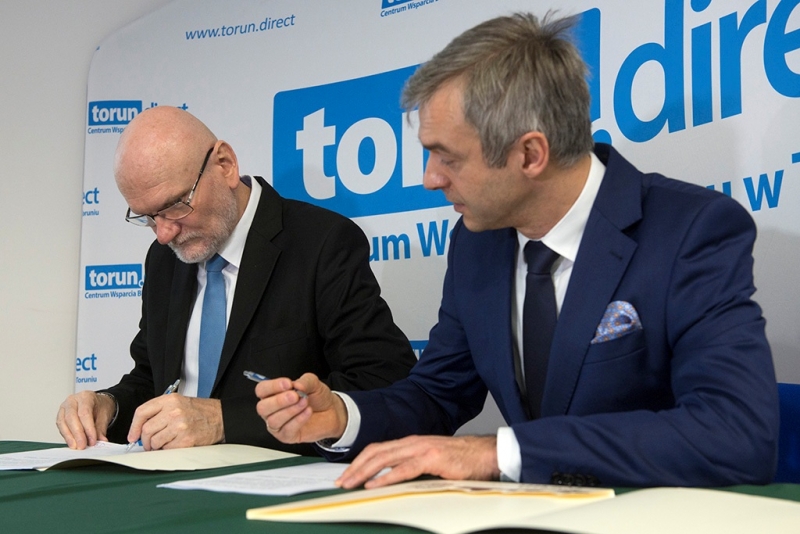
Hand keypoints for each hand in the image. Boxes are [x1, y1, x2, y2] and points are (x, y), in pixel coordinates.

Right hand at [56, 391, 114, 448]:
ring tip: (76, 446)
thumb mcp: (104, 416)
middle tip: (82, 445)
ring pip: (63, 422)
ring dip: (69, 436)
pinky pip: (61, 426)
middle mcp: (72, 400)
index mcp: (85, 396)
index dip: (88, 428)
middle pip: (71, 417)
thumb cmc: (100, 407)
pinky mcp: (60, 416)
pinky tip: (71, 443)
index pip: (85, 413)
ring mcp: (64, 407)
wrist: (97, 404)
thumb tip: (101, 441)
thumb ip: (101, 429)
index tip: (92, 440)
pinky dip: (66, 435)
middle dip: (77, 434)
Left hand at [127, 395, 222, 449]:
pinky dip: (168, 450)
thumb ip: (160, 412)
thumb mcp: (179, 403)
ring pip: (155, 442)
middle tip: (150, 444)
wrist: (221, 417)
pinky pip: (167, 449)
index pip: (142, 412)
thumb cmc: (200, 411)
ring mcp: (180, 426)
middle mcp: (174, 411)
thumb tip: (140, 430)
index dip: (134, 426)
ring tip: (166, 443)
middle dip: (145, 441)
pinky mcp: (186, 439)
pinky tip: (176, 444)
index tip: (132, 436)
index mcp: (170, 400)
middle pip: (147, 430)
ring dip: (157, 447)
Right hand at [255, 373, 347, 443]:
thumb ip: (304, 381)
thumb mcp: (313, 383)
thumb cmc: (317, 398)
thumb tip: (296, 385)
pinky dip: (298, 420)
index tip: (288, 384)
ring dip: (291, 410)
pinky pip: (287, 430)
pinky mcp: (286, 436)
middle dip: (279, 401)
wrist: (331, 412)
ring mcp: (277, 424)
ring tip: (305, 403)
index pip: (262, 390)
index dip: (272, 386)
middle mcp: (271, 410)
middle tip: (295, 396)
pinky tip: (307, 412)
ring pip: (273, 420)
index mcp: (273, 394)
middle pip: (262, 408)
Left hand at [336, 435, 499, 488]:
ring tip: (351, 483)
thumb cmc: (462, 460)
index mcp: (411, 443)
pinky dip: (386, 477)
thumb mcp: (432, 462)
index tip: (348, 474)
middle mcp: (413, 443)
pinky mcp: (432, 459)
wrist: (486, 454)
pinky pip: (403, 469)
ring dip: (364, 472)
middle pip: (376, 452)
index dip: (360, 461)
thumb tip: (393, 480)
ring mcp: (422, 449)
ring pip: (384, 458)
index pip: (379, 449)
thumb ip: (413, 467)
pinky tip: (374, 484)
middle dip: (355, 467)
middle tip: (341, 481)